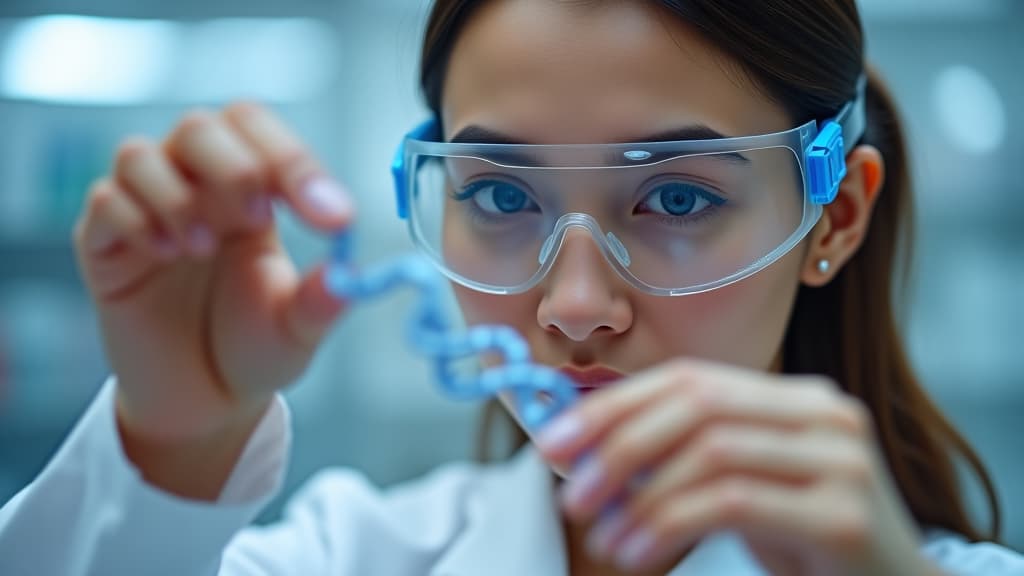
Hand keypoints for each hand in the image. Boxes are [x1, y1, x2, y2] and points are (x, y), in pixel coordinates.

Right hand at [73, 103, 352, 449]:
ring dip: (177, 195)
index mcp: (256, 197)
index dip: (295, 163)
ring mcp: (148, 213)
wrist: (203, 403)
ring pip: (140, 154)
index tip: (330, 217)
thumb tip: (347, 278)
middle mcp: (200, 193)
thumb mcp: (298, 331)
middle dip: (234, 165)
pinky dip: (134, 219)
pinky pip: (103, 200)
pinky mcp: (104, 246)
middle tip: (256, 217)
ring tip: (202, 250)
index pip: (265, 139)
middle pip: (201, 127)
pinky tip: (165, 255)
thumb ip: (321, 302)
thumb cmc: (251, 351)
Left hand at [536, 359, 935, 574]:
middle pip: (696, 403)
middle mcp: (821, 413)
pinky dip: (668, 523)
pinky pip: (731, 502)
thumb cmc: (805, 539)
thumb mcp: (742, 484)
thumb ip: (684, 458)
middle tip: (570, 494)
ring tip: (602, 537)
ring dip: (639, 496)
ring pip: (710, 450)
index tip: (554, 442)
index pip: (688, 378)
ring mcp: (838, 459)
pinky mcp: (841, 513)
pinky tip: (636, 553)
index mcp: (793, 395)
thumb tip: (584, 451)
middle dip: (618, 445)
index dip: (614, 405)